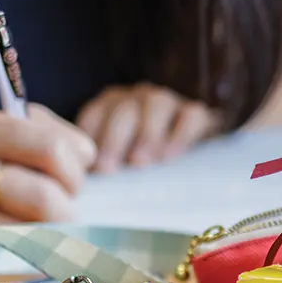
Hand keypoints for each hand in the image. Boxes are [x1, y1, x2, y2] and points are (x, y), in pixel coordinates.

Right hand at [0, 103, 96, 252]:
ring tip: (44, 225)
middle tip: (63, 208)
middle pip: (43, 197)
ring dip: (50, 233)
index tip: (73, 176)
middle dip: (67, 206)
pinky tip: (25, 244)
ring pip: (28, 234)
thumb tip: (88, 156)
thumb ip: (49, 133)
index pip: (49, 149)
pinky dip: (28, 256)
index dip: (74, 168)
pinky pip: (8, 261)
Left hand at [77, 83, 221, 171]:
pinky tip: (169, 157)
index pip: (95, 113)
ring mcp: (169, 102)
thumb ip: (102, 165)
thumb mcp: (118, 161)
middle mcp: (138, 98)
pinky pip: (190, 115)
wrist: (191, 154)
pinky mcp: (197, 112)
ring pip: (157, 104)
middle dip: (113, 139)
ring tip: (139, 163)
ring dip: (146, 133)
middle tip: (108, 169)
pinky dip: (180, 134)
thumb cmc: (142, 161)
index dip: (90, 138)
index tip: (89, 167)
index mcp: (112, 106)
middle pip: (124, 109)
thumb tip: (84, 184)